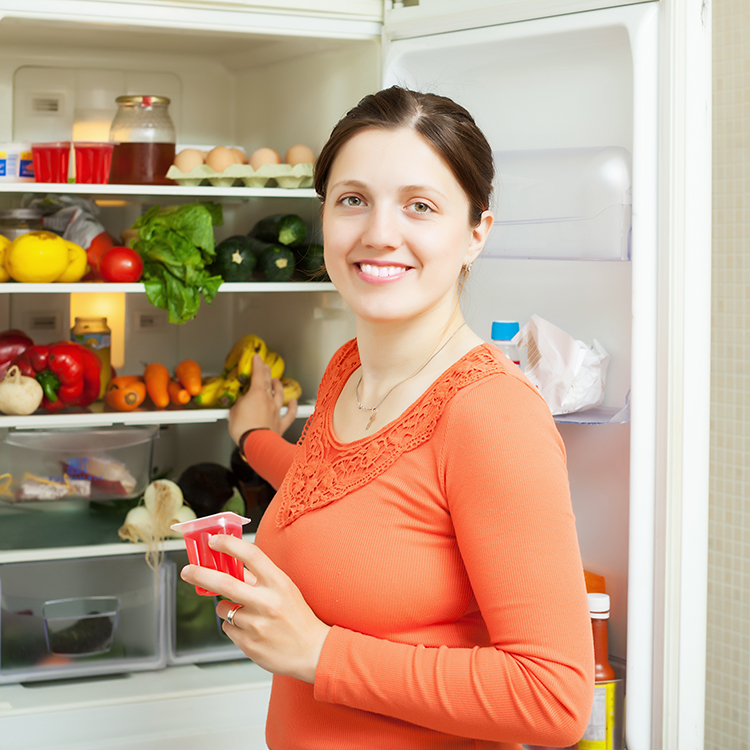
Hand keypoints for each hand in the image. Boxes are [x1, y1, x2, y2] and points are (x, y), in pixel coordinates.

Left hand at [180, 534, 329, 683]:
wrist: (312, 651)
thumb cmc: (298, 617)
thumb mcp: (285, 589)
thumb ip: (259, 577)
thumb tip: (232, 563)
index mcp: (279, 583)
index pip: (251, 555)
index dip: (228, 544)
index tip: (214, 541)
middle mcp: (267, 602)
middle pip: (225, 582)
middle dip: (201, 574)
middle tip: (188, 571)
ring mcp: (257, 624)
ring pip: (223, 609)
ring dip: (227, 608)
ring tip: (247, 614)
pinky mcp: (248, 644)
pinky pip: (228, 628)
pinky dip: (234, 627)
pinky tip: (252, 630)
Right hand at [228, 353, 297, 443]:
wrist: (256, 444)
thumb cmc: (244, 429)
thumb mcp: (234, 412)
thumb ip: (240, 404)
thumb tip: (242, 403)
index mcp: (256, 395)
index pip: (257, 374)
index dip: (257, 364)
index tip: (257, 357)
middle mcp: (268, 401)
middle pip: (268, 382)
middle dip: (266, 372)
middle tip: (265, 366)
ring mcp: (276, 412)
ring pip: (279, 395)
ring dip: (278, 386)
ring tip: (276, 381)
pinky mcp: (280, 424)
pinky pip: (289, 414)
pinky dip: (292, 407)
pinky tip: (293, 402)